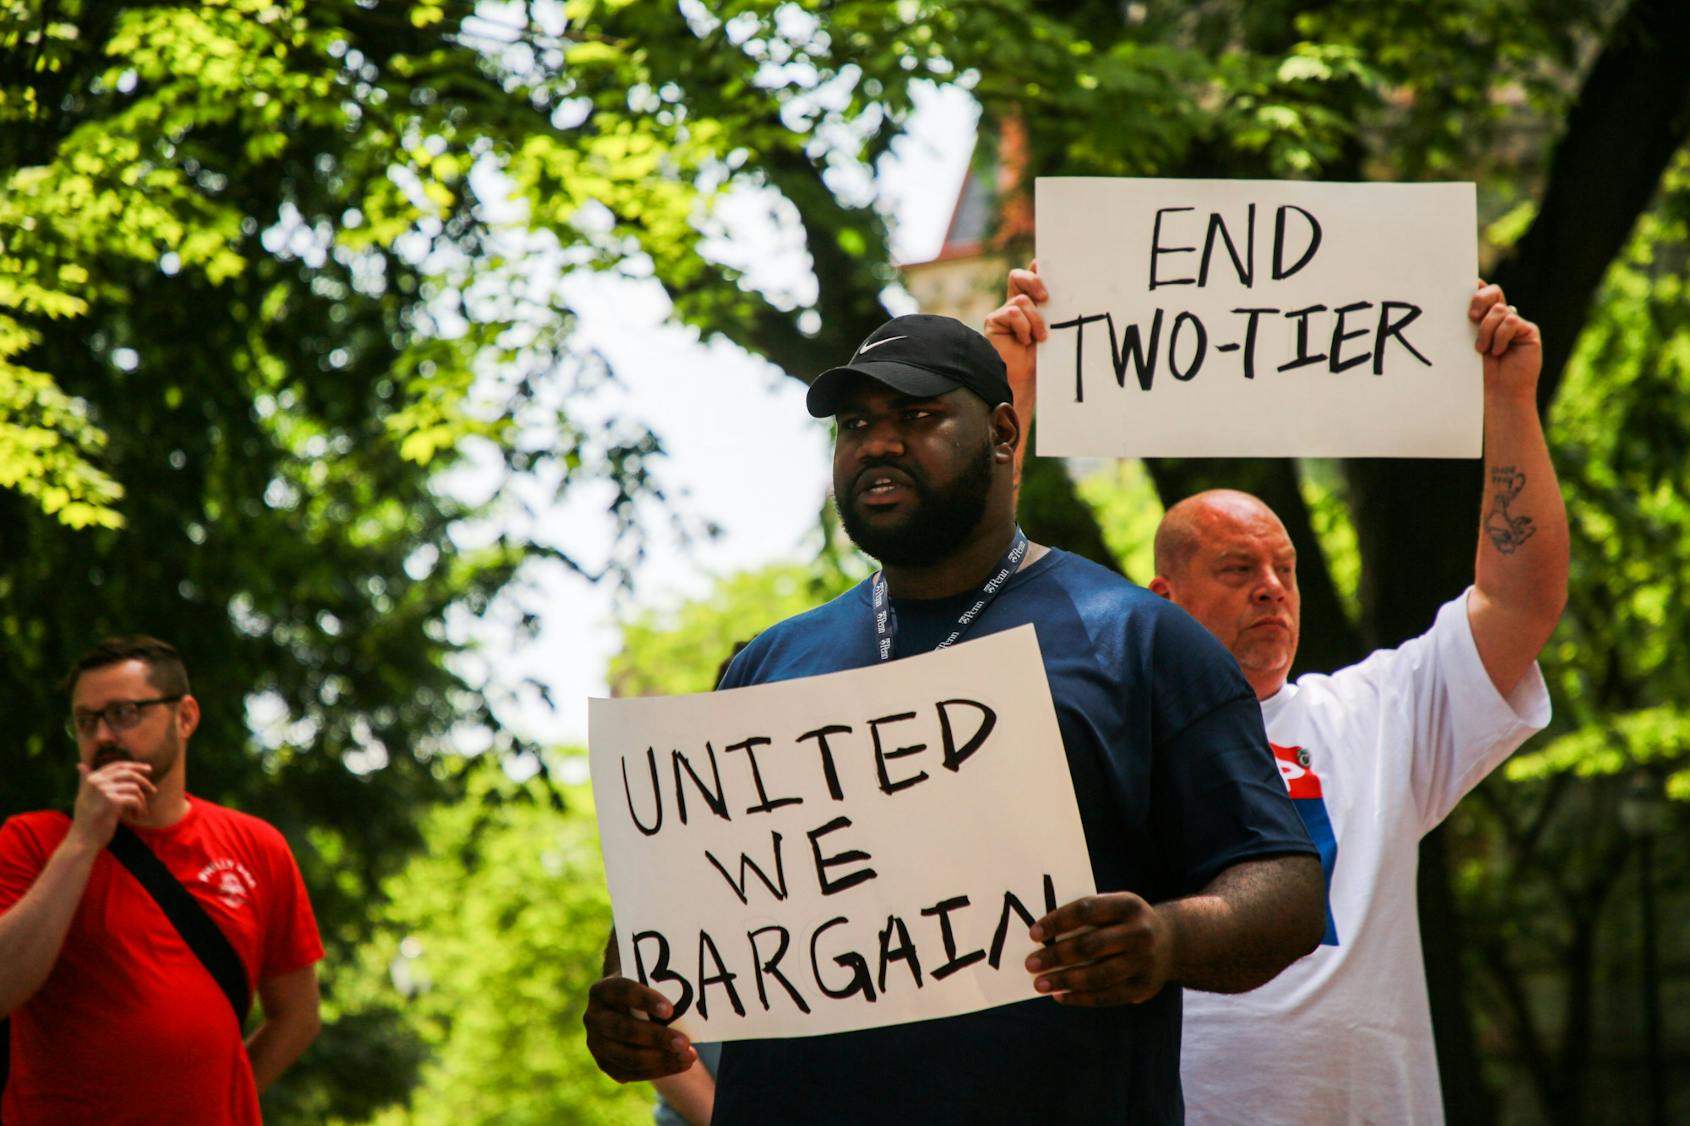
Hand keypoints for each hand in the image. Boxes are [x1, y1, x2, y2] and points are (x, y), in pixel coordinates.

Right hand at [70, 761, 153, 846]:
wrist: (83, 840)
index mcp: (92, 778)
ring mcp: (104, 790)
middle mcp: (97, 781)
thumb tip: (81, 765)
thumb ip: (85, 780)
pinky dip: (140, 809)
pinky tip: (137, 817)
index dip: (135, 766)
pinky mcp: (112, 801)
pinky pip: (135, 800)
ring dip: (141, 801)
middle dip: (144, 781)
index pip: (118, 766)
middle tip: (153, 790)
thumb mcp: (84, 796)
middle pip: (129, 773)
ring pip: (134, 788)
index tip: (148, 770)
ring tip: (139, 812)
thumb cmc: (86, 820)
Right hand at [583, 974, 696, 1081]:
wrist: (622, 1006)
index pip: (623, 992)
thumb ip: (660, 986)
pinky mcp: (604, 1063)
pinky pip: (631, 1072)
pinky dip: (658, 1070)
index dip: (646, 1001)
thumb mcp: (645, 980)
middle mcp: (593, 1017)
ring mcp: (595, 1043)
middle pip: (625, 1030)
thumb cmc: (642, 988)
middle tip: (685, 1042)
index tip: (670, 1010)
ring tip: (688, 1056)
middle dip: (657, 1038)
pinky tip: (679, 1064)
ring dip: (661, 1059)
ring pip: (628, 1057)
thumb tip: (695, 991)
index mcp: (601, 990)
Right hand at [983, 261, 1047, 417]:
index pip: (1030, 278)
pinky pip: (1012, 313)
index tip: (1045, 265)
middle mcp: (1013, 306)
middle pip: (1016, 276)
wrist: (1024, 381)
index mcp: (1030, 305)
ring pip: (1020, 300)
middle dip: (1033, 281)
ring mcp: (1002, 313)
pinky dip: (1023, 327)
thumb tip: (1056, 288)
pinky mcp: (992, 321)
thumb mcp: (1051, 329)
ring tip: (1039, 338)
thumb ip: (1051, 309)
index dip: (1036, 268)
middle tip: (1046, 298)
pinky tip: (1023, 341)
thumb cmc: (1041, 359)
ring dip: (1035, 319)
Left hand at [1025, 892, 1172, 1006]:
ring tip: (1040, 984)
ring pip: (1097, 975)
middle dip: (1055, 956)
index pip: (1086, 910)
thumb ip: (1088, 916)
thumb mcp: (1115, 907)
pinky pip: (1106, 996)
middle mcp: (1139, 932)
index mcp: (1128, 905)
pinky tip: (1060, 996)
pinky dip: (1080, 998)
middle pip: (1090, 946)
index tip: (1033, 933)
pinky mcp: (1143, 987)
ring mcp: (1143, 962)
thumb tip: (1043, 936)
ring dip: (1064, 981)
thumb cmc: (1127, 922)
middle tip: (1030, 964)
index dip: (1058, 921)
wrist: (1172, 942)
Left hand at [1471, 281, 1541, 401]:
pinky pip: (1512, 321)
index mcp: (1482, 319)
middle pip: (1493, 292)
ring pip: (1500, 310)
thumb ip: (1464, 324)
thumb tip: (1455, 301)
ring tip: (1482, 350)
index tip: (1462, 285)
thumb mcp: (1464, 345)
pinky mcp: (1529, 331)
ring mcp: (1515, 324)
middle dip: (1480, 299)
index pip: (1480, 293)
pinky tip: (1498, 351)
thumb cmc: (1475, 374)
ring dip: (1486, 330)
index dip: (1474, 287)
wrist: (1497, 394)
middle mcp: (1500, 318)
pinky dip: (1501, 336)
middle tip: (1471, 317)